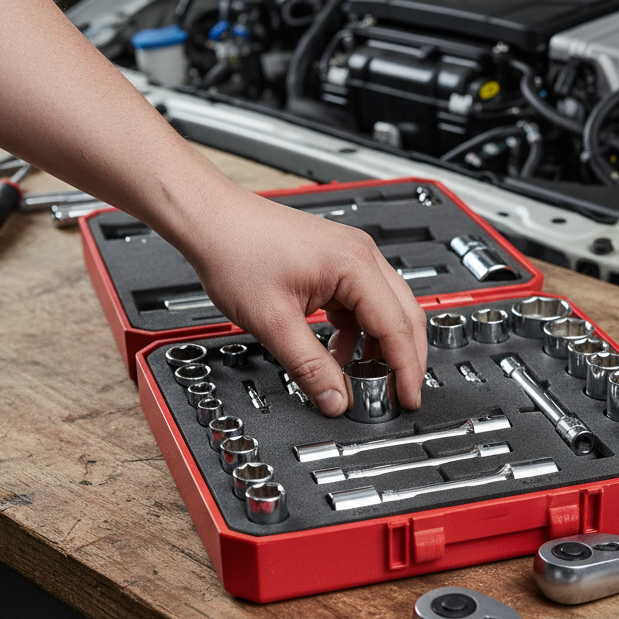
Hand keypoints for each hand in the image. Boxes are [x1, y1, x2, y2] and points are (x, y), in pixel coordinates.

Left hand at [186, 189, 427, 415]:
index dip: (406, 369)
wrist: (210, 219)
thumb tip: (335, 399)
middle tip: (399, 394)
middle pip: (404, 315)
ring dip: (378, 347)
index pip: (397, 326)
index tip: (409, 398)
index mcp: (354, 264)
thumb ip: (309, 367)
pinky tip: (338, 355)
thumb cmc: (235, 250)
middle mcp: (361, 256)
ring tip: (363, 380)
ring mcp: (350, 257)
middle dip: (404, 359)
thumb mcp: (274, 322)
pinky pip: (361, 305)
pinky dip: (357, 333)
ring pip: (384, 311)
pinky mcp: (336, 264)